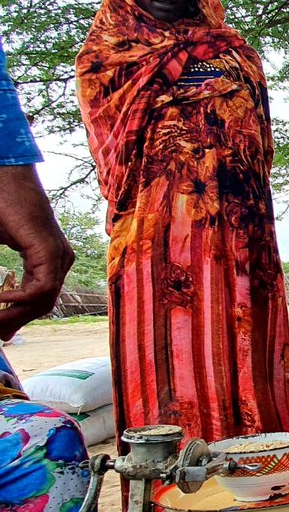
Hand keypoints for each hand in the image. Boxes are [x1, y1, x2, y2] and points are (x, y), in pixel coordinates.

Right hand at [0, 168, 73, 340]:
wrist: (5, 179)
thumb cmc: (2, 209)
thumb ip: (3, 281)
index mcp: (48, 260)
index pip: (38, 299)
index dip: (18, 317)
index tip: (1, 333)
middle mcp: (59, 260)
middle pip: (42, 304)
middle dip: (16, 321)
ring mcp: (59, 256)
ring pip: (43, 299)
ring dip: (15, 313)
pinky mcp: (51, 251)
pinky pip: (43, 287)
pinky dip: (20, 298)